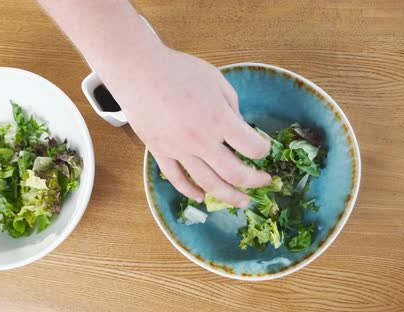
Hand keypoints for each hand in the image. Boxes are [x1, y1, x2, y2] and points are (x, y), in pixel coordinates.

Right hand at [102, 47, 270, 206]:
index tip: (263, 147)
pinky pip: (177, 179)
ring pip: (208, 183)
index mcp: (219, 119)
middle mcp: (201, 140)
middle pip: (234, 174)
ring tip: (241, 201)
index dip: (263, 150)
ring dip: (229, 196)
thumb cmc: (179, 71)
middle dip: (254, 181)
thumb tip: (240, 128)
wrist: (139, 71)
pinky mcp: (160, 152)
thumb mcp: (217, 81)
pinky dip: (190, 191)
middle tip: (264, 182)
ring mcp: (179, 150)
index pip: (252, 148)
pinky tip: (202, 197)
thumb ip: (233, 107)